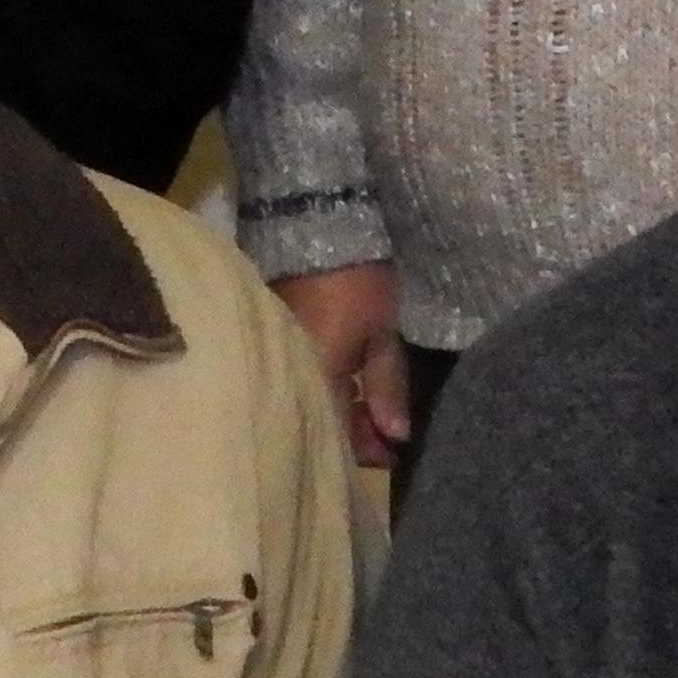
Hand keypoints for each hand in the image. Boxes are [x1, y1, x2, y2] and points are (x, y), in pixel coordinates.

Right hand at [272, 261, 413, 471]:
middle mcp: (293, 375)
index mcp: (318, 377)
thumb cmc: (357, 282)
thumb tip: (396, 437)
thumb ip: (386, 386)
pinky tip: (347, 387)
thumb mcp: (381, 334)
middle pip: (322, 423)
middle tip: (386, 431)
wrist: (316, 225)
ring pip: (313, 401)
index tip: (393, 452)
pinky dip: (327, 389)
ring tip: (372, 409)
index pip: (338, 436)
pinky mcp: (280, 339)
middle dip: (355, 434)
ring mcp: (283, 356)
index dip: (366, 450)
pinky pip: (305, 379)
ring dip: (342, 411)